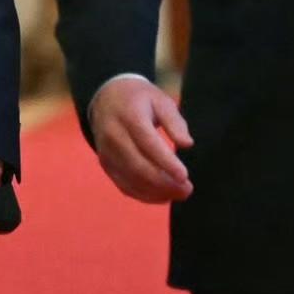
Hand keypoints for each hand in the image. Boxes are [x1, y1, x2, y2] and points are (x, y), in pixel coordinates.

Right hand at [90, 77, 193, 203]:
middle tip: (187, 189)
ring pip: (131, 180)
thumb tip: (187, 144)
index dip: (165, 161)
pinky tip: (162, 195)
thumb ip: (174, 121)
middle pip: (138, 165)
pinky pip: (124, 185)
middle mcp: (113, 135)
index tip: (184, 176)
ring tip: (179, 193)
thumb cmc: (139, 99)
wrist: (105, 98)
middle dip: (164, 182)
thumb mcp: (160, 99)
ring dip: (156, 192)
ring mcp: (106, 152)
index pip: (147, 142)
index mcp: (128, 115)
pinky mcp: (106, 164)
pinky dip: (144, 195)